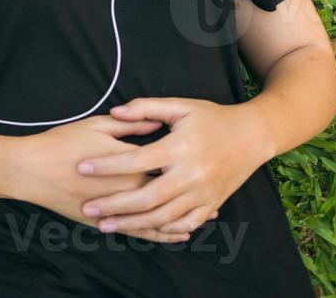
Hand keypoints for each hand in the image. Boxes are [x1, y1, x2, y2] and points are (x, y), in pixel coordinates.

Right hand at [13, 113, 192, 244]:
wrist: (31, 170)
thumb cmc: (62, 143)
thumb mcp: (97, 126)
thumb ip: (130, 125)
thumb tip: (157, 122)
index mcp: (129, 163)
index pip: (165, 165)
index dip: (187, 163)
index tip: (207, 158)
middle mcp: (128, 190)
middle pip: (168, 193)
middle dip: (192, 193)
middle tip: (215, 190)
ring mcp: (117, 210)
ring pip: (158, 218)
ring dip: (184, 218)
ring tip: (207, 216)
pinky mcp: (106, 223)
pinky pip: (141, 233)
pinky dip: (163, 235)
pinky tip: (177, 234)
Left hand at [74, 97, 267, 235]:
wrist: (253, 136)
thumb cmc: (212, 118)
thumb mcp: (180, 106)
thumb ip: (147, 108)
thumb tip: (115, 110)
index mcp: (180, 148)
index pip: (136, 160)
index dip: (107, 165)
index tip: (82, 167)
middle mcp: (191, 175)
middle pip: (146, 197)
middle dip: (114, 205)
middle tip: (88, 208)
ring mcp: (203, 193)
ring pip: (162, 216)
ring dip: (132, 223)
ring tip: (105, 225)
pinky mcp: (211, 204)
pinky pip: (185, 224)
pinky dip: (163, 230)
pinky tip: (142, 229)